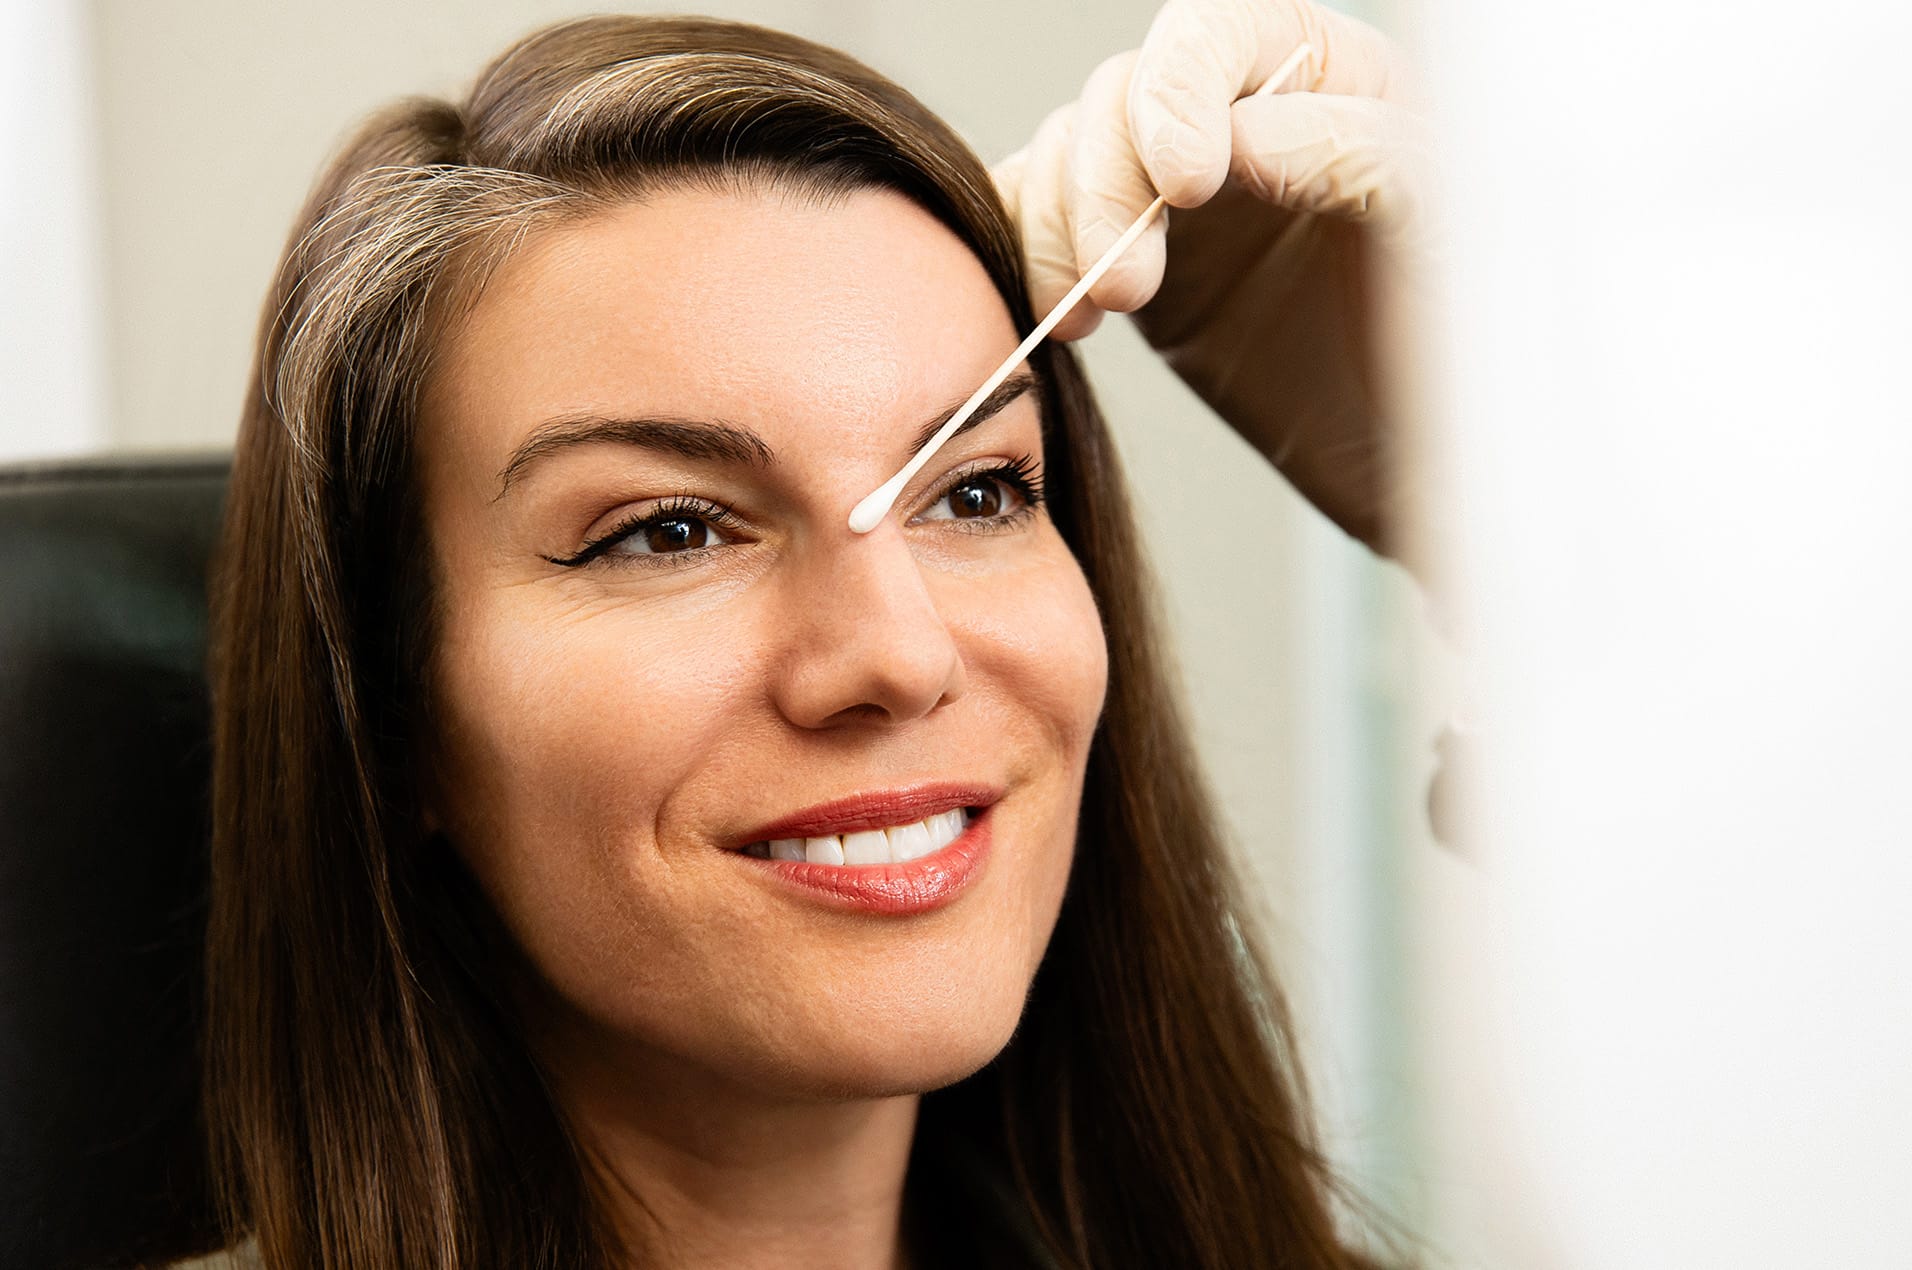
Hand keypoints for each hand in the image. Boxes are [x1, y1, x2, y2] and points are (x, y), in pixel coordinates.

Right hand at [993, 0, 1436, 556]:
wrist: (1421, 465)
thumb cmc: (1462, 345)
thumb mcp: (1447, 235)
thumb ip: (1360, 159)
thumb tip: (1246, 135)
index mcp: (1330, 77)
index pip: (1218, 33)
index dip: (1177, 91)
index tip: (1182, 183)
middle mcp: (1241, 120)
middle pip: (1122, 95)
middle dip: (1108, 185)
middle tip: (1130, 287)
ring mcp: (1177, 198)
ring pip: (1068, 159)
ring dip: (1062, 230)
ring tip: (1094, 314)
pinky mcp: (1133, 267)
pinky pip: (1046, 229)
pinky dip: (1031, 260)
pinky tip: (1061, 314)